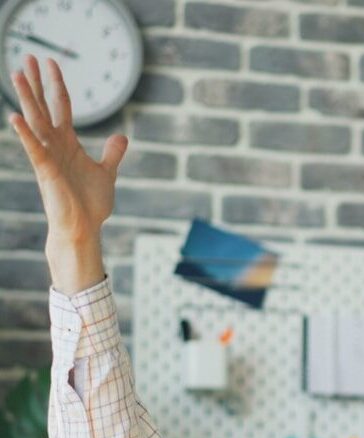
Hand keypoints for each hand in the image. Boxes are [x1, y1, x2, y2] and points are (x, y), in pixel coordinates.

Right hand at [7, 55, 125, 292]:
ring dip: (27, 98)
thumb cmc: (91, 204)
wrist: (84, 228)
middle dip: (37, 82)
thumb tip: (122, 137)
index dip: (57, 84)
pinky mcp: (47, 172)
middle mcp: (55, 145)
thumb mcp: (107, 173)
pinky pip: (34, 149)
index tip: (51, 62)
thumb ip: (112, 154)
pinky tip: (14, 116)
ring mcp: (49, 157)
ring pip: (36, 122)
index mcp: (69, 143)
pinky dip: (25, 133)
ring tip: (17, 74)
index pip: (61, 106)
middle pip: (44, 107)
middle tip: (27, 55)